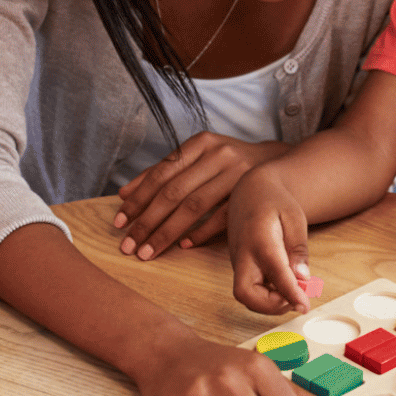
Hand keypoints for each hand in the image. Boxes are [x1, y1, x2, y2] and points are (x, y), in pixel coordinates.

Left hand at [115, 133, 286, 259]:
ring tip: (148, 251)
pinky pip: (222, 217)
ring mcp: (237, 174)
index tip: (120, 222)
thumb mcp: (197, 158)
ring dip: (167, 232)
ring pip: (194, 206)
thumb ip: (162, 173)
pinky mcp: (251, 195)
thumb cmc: (227, 163)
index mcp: (201, 143)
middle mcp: (219, 155)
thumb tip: (123, 194)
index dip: (138, 199)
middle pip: (174, 192)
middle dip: (147, 221)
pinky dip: (201, 233)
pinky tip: (184, 246)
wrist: (275, 163)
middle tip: (128, 245)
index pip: (161, 174)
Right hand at [227, 168, 313, 313]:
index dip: (290, 292)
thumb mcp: (294, 217)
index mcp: (259, 238)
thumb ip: (298, 248)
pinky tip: (285, 284)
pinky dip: (267, 296)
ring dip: (270, 303)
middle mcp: (243, 254)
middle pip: (244, 293)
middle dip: (270, 306)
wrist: (251, 191)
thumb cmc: (275, 201)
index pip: (274, 272)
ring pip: (246, 296)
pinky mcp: (241, 268)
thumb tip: (303, 277)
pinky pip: (250, 290)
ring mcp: (239, 263)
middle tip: (296, 298)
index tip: (305, 306)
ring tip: (295, 290)